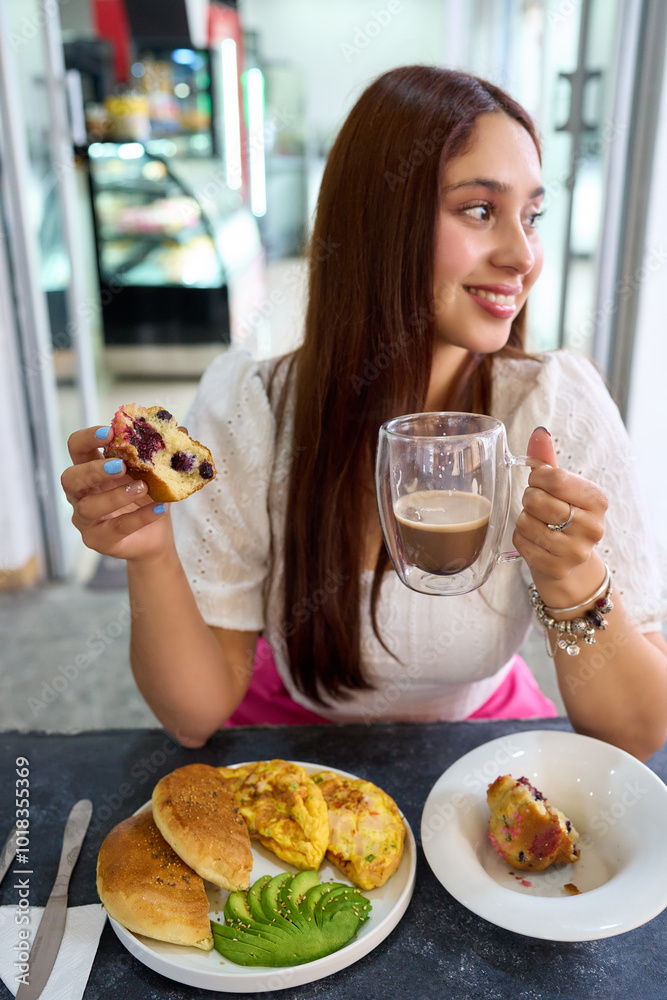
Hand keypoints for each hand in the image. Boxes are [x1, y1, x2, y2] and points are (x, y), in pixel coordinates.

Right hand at [61, 426, 172, 561]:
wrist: (155, 536)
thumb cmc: (146, 498)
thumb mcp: (153, 473)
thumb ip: (160, 453)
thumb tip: (181, 429)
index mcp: (89, 468)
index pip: (76, 447)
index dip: (88, 438)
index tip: (111, 432)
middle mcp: (80, 493)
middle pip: (70, 478)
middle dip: (93, 470)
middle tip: (119, 465)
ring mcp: (85, 518)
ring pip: (88, 507)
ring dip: (116, 495)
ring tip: (142, 487)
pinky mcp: (98, 539)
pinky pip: (116, 528)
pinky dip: (139, 517)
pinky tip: (159, 509)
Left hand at [512, 427, 607, 598]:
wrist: (567, 559)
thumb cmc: (561, 515)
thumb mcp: (560, 487)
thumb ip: (547, 459)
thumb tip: (539, 432)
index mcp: (597, 500)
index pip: (556, 478)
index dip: (537, 478)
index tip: (539, 483)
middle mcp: (593, 527)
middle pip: (538, 500)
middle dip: (529, 499)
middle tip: (537, 505)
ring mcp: (576, 551)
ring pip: (526, 522)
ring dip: (524, 519)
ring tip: (537, 523)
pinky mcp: (557, 568)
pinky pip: (521, 542)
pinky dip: (520, 538)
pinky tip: (534, 539)